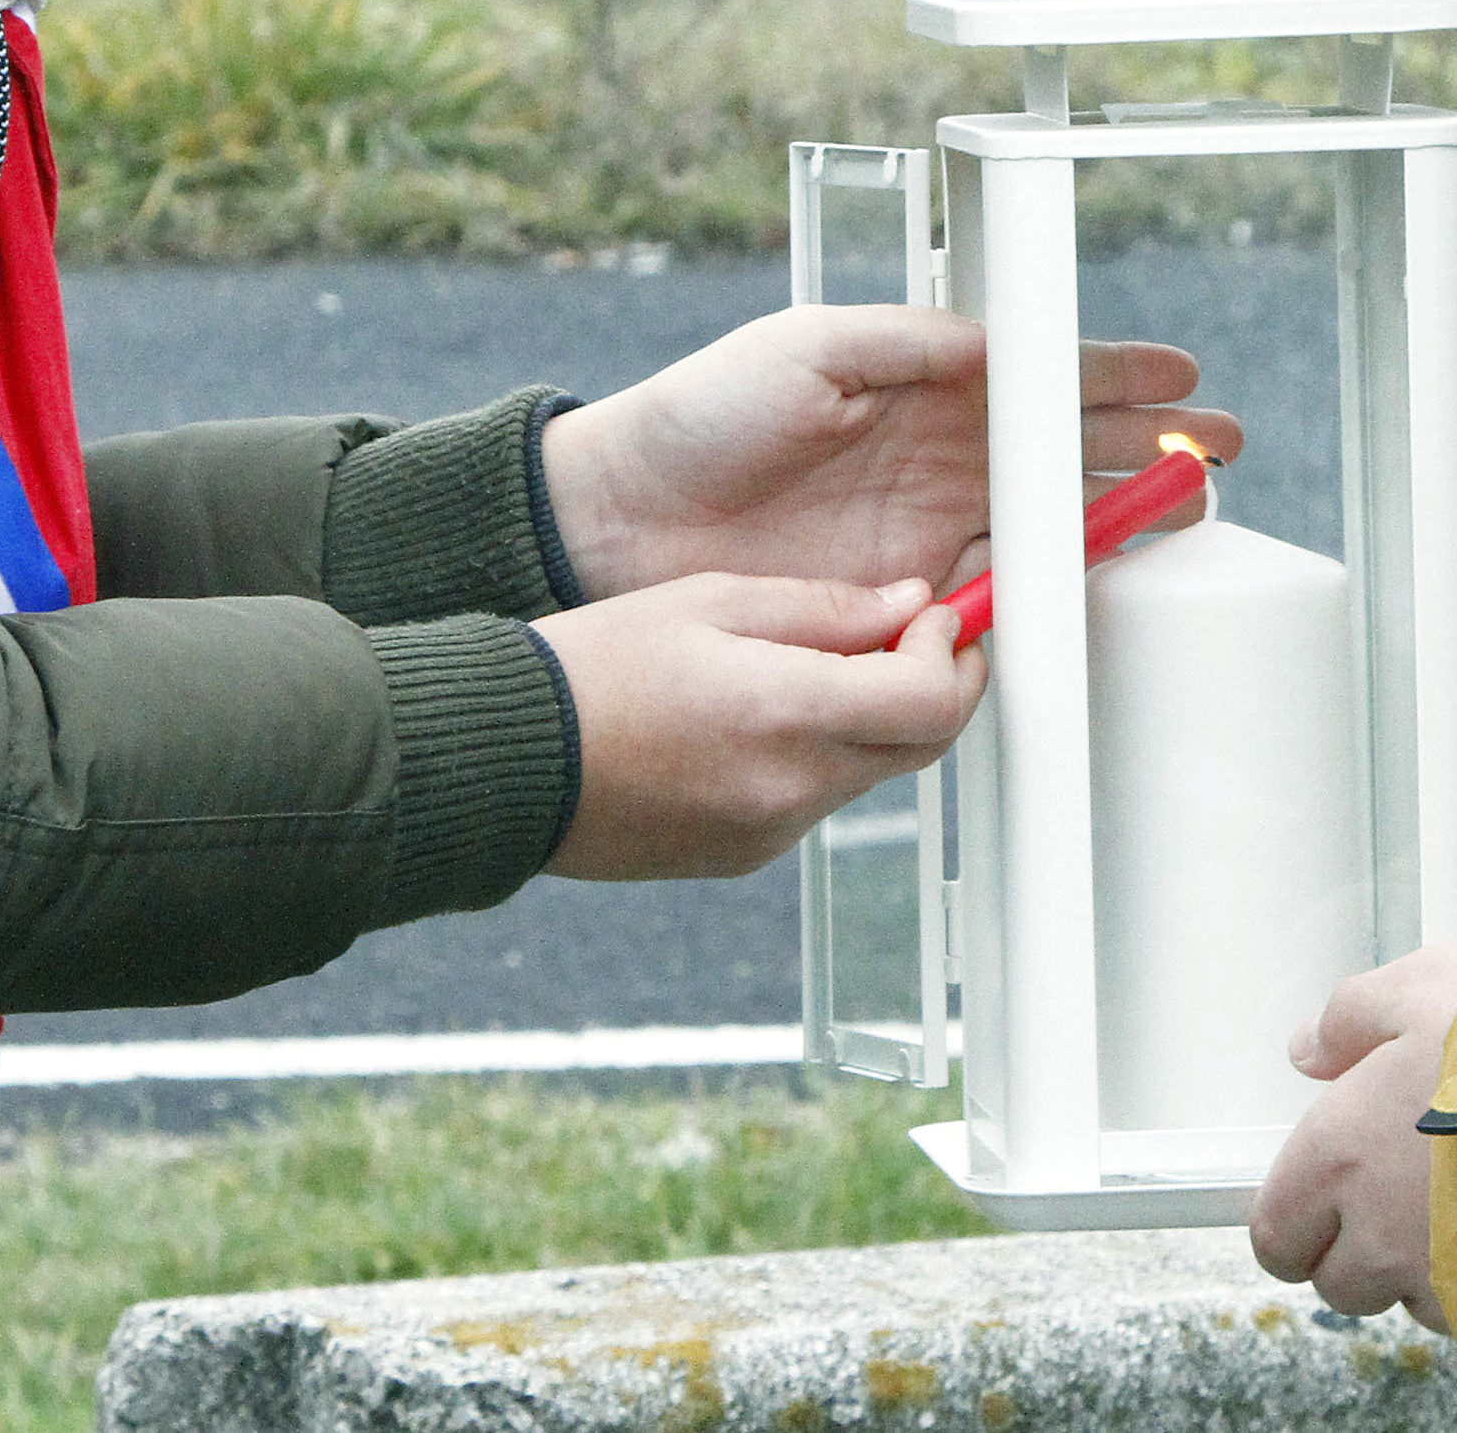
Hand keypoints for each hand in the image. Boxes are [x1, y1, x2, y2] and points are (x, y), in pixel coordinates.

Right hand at [535, 576, 987, 879]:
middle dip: (935, 687)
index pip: (930, 703)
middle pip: (919, 748)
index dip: (952, 654)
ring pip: (867, 774)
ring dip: (870, 720)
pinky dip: (815, 756)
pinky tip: (761, 716)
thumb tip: (907, 603)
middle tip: (918, 636)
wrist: (503, 763)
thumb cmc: (590, 669)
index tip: (937, 615)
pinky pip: (812, 801)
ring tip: (817, 664)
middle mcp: (790, 788)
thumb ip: (822, 607)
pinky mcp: (743, 855)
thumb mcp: (708, 601)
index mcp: (784, 714)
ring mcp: (768, 832)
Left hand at [541, 306, 1238, 603]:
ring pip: (1053, 523)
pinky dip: (1057, 591)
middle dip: (1150, 446)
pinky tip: (1105, 582)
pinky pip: (1002, 596)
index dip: (1113, 376)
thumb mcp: (804, 348)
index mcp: (923, 384)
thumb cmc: (700, 417)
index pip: (1041, 374)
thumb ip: (907, 341)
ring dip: (1123, 516)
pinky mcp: (904, 601)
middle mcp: (941, 457)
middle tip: (1216, 451)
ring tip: (1186, 509)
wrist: (622, 520)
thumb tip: (996, 345)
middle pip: (1070, 452)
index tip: (1178, 378)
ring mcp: (929, 531)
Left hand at [1250, 941, 1456, 1330]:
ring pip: (1411, 1301)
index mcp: (1340, 1158)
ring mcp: (1444, 1282)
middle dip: (1360, 1251)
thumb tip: (1308, 1050)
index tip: (1320, 1199)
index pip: (1275, 1235)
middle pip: (1339, 1283)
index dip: (1294, 1221)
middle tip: (1403, 1197)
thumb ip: (1353, 1017)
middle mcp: (1379, 1235)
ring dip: (1426, 1271)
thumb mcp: (1426, 987)